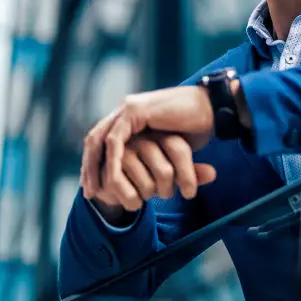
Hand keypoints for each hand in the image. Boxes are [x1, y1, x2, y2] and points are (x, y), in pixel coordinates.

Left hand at [81, 86, 217, 210]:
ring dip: (94, 167)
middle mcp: (126, 109)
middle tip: (88, 192)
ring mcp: (129, 107)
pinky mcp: (136, 110)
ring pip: (100, 139)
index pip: (103, 139)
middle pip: (96, 139)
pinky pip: (115, 140)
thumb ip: (156, 155)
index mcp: (131, 114)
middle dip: (89, 167)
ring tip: (95, 190)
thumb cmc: (197, 126)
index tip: (94, 187)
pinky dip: (111, 161)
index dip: (95, 163)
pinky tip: (112, 179)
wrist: (213, 108)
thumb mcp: (169, 145)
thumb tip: (151, 178)